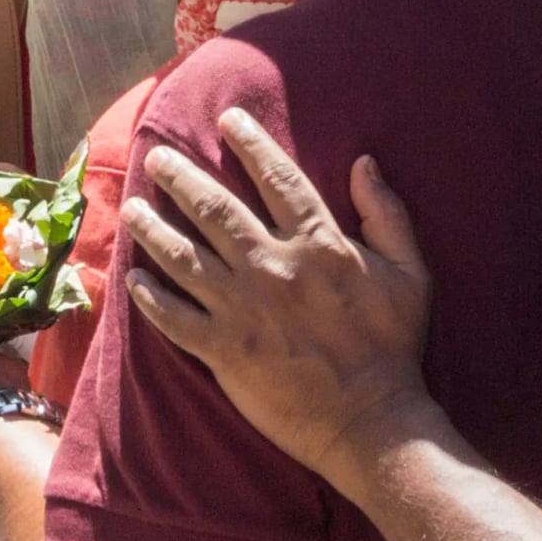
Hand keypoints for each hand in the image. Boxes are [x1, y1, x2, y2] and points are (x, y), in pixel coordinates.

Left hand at [121, 110, 435, 481]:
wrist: (374, 422)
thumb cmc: (394, 348)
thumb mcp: (410, 275)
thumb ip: (386, 216)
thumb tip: (364, 162)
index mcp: (318, 245)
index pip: (277, 178)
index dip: (250, 143)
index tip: (227, 119)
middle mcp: (273, 267)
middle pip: (214, 208)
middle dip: (180, 175)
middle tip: (156, 154)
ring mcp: (243, 308)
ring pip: (182, 255)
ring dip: (151, 227)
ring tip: (132, 206)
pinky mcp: (224, 349)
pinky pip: (172, 316)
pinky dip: (147, 296)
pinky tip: (130, 277)